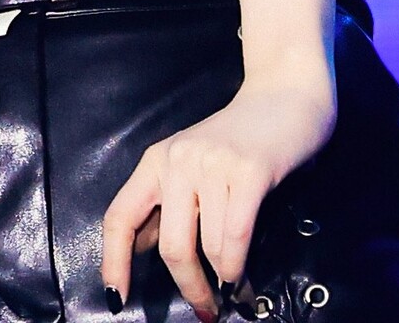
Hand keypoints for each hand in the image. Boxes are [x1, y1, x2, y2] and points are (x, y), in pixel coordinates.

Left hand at [102, 76, 335, 318]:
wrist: (284, 96)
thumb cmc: (238, 140)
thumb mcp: (190, 167)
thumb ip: (165, 203)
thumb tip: (141, 249)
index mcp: (156, 161)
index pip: (120, 215)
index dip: (114, 260)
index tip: (117, 298)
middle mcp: (177, 160)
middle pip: (170, 245)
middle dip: (189, 287)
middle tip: (206, 309)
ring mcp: (212, 163)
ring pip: (209, 247)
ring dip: (224, 279)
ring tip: (236, 288)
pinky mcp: (249, 170)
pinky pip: (235, 236)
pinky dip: (237, 267)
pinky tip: (242, 277)